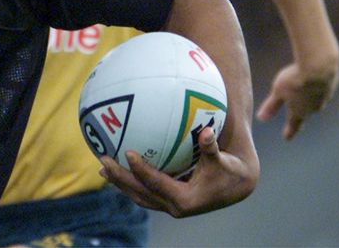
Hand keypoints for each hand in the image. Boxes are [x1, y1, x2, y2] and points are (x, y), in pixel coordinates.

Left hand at [99, 127, 257, 216]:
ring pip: (139, 195)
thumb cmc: (229, 170)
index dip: (141, 169)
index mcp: (185, 199)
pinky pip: (144, 192)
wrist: (235, 187)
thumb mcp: (223, 159)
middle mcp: (174, 206)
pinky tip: (117, 171)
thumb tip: (206, 131)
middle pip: (140, 192)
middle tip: (103, 161)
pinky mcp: (167, 201)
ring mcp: (169, 206)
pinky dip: (130, 183)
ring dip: (120, 183)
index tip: (128, 153)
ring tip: (103, 170)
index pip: (156, 183)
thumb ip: (211, 146)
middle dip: (120, 178)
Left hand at [256, 59, 338, 139]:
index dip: (289, 131)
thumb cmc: (295, 80)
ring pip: (314, 102)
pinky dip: (315, 89)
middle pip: (305, 113)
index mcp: (299, 111)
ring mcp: (324, 98)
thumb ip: (271, 106)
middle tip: (296, 119)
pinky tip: (313, 83)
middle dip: (299, 114)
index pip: (293, 125)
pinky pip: (321, 91)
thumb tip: (260, 118)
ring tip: (303, 99)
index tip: (287, 138)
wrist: (319, 66)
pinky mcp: (330, 87)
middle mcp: (313, 108)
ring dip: (308, 101)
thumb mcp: (278, 92)